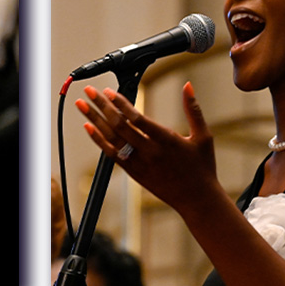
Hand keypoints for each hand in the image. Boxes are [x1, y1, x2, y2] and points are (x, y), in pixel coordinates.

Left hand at [78, 82, 220, 218]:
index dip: (121, 104)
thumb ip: (193, 109)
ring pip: (111, 139)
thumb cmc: (202, 167)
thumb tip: (188, 85)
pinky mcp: (134, 173)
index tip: (109, 91)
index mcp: (167, 141)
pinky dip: (99, 140)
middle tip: (89, 91)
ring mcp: (140, 164)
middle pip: (119, 126)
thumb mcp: (203, 136)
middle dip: (102, 106)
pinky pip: (112, 154)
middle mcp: (150, 152)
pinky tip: (88, 128)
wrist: (196, 200)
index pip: (138, 119)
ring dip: (94, 120)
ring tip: (82, 105)